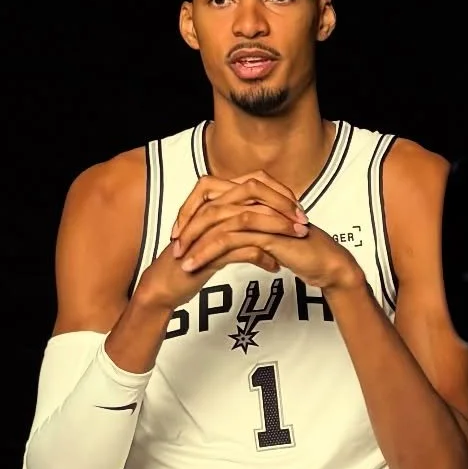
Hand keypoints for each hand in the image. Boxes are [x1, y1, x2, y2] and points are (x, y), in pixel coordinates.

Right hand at [134, 172, 307, 311]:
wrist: (164, 285)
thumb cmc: (192, 262)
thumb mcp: (219, 238)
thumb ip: (238, 224)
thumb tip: (268, 219)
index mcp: (214, 202)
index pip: (252, 183)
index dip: (278, 193)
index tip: (298, 209)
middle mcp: (210, 210)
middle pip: (252, 194)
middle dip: (282, 207)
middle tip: (303, 222)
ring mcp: (206, 229)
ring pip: (248, 219)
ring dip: (277, 230)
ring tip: (295, 240)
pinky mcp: (205, 252)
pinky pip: (238, 249)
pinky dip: (261, 257)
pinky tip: (274, 265)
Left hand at [172, 172, 362, 292]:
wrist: (326, 263)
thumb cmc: (301, 250)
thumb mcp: (267, 235)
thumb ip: (247, 228)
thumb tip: (224, 232)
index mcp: (256, 195)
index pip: (214, 194)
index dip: (192, 211)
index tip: (180, 232)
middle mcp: (257, 199)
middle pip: (210, 205)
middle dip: (188, 227)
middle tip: (174, 246)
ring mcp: (262, 213)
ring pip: (216, 222)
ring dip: (194, 242)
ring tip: (182, 261)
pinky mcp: (266, 231)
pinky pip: (228, 240)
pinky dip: (207, 253)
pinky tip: (196, 265)